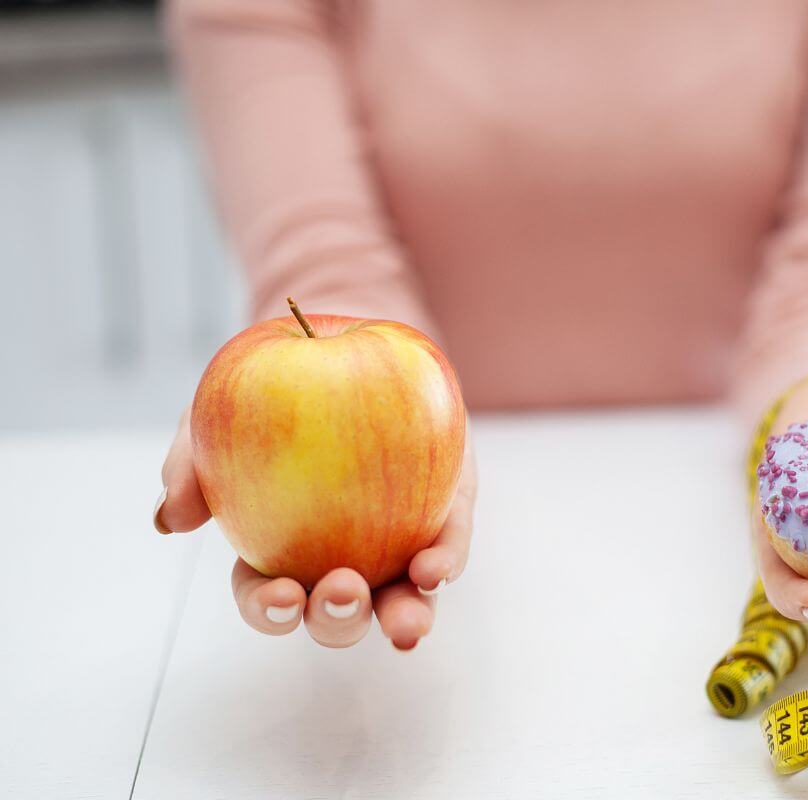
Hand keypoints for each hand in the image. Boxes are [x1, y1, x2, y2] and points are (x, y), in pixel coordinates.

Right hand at [153, 406, 475, 649]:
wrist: (340, 336)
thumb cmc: (269, 386)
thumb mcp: (215, 410)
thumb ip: (188, 460)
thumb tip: (171, 518)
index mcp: (278, 552)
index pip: (267, 597)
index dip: (270, 609)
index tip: (281, 595)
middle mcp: (338, 559)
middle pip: (335, 615)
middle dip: (337, 620)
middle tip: (342, 591)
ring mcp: (395, 544)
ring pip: (400, 600)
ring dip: (402, 617)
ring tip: (405, 618)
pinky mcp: (442, 513)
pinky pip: (447, 547)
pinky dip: (444, 562)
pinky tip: (435, 568)